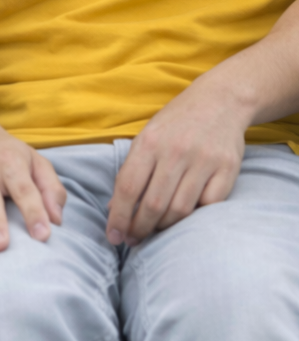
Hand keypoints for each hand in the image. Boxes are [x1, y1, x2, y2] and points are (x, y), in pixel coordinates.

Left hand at [107, 77, 248, 244]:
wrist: (220, 100)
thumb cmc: (177, 123)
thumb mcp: (148, 136)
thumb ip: (131, 170)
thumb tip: (112, 208)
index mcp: (149, 142)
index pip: (128, 187)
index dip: (118, 217)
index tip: (113, 236)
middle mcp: (175, 151)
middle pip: (153, 204)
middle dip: (140, 229)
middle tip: (134, 240)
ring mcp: (203, 160)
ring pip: (180, 210)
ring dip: (165, 228)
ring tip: (156, 231)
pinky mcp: (227, 169)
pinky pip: (208, 206)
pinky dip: (195, 218)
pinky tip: (185, 219)